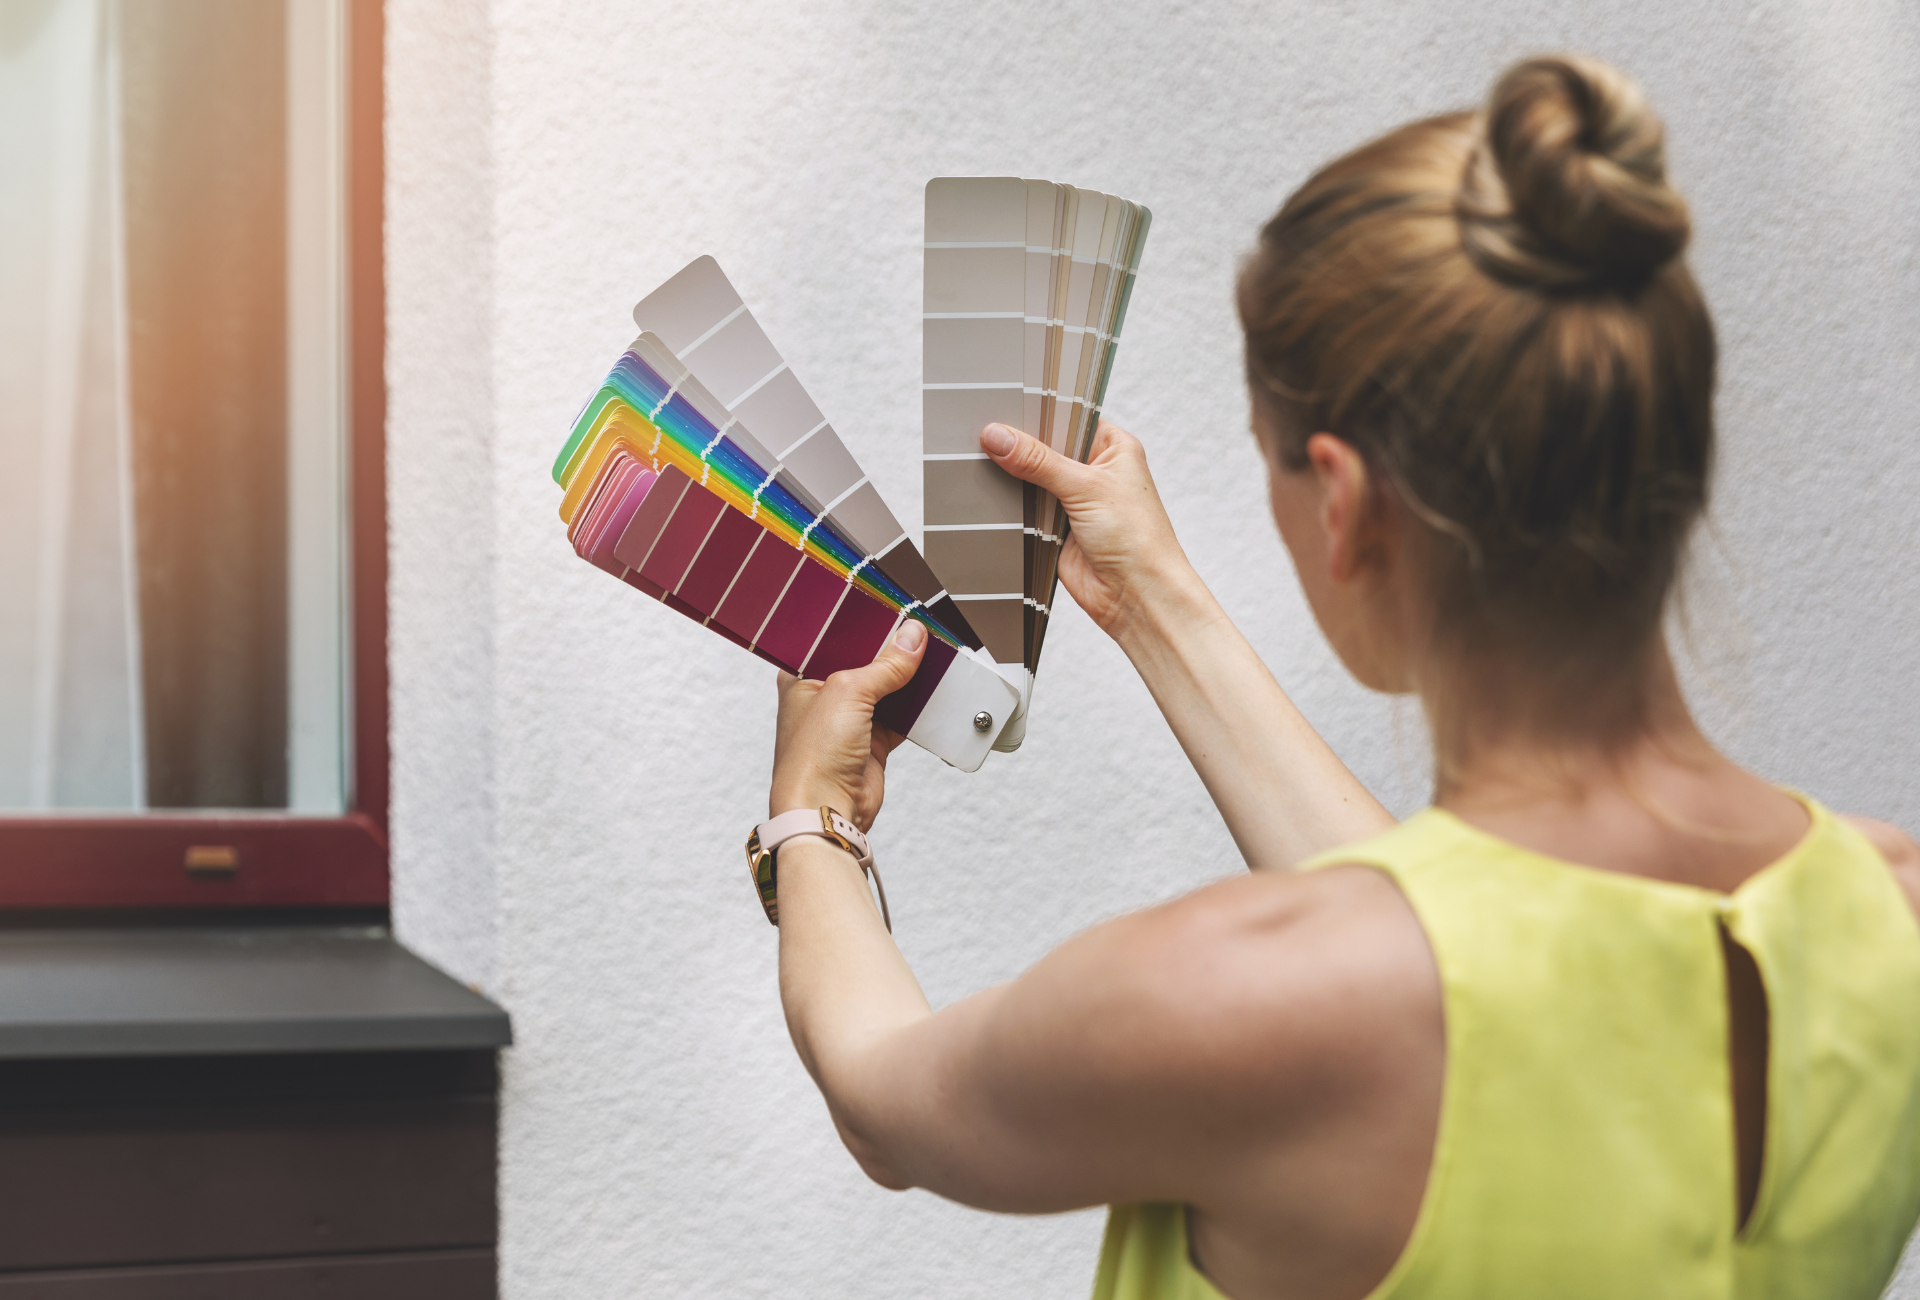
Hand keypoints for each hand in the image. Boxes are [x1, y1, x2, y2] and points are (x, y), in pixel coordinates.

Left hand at [770, 621, 929, 829]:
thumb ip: (884, 664)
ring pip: (887, 689)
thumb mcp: (849, 692)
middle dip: (891, 652)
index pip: (835, 639)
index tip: (892, 610)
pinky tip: (935, 691)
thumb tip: (912, 637)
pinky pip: (901, 717)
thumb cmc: (812, 756)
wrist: (826, 810)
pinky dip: (918, 708)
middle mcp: (824, 696)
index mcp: (802, 677)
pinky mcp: (872, 742)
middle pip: (865, 663)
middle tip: (919, 630)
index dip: (863, 625)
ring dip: (908, 679)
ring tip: (933, 655)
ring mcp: (849, 721)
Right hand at [980, 420, 1195, 640]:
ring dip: (1014, 480)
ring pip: (1031, 480)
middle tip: (986, 437)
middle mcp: (1093, 471)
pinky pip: (1024, 510)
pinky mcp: (1055, 528)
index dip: (1037, 414)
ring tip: (982, 462)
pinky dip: (1012, 507)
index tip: (1003, 407)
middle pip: (1044, 449)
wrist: (1135, 595)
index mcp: (1112, 447)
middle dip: (1020, 448)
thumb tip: (1000, 437)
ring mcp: (1073, 500)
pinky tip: (992, 496)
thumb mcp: (1086, 486)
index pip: (1067, 418)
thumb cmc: (1137, 538)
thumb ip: (1038, 461)